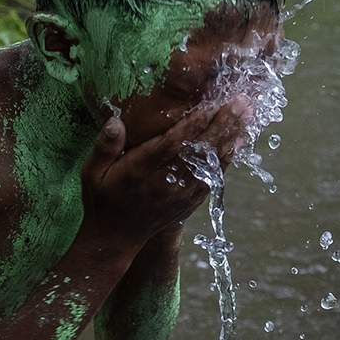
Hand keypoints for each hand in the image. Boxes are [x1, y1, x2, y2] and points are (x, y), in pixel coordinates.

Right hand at [80, 97, 251, 243]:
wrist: (115, 239)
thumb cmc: (102, 198)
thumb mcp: (92, 172)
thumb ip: (103, 146)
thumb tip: (116, 121)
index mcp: (139, 173)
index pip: (170, 146)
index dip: (191, 126)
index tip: (209, 105)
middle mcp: (164, 184)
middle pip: (198, 152)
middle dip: (222, 125)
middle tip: (241, 101)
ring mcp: (181, 195)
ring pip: (212, 163)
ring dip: (231, 137)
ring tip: (248, 113)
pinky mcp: (191, 201)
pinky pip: (214, 176)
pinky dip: (229, 157)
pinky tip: (240, 139)